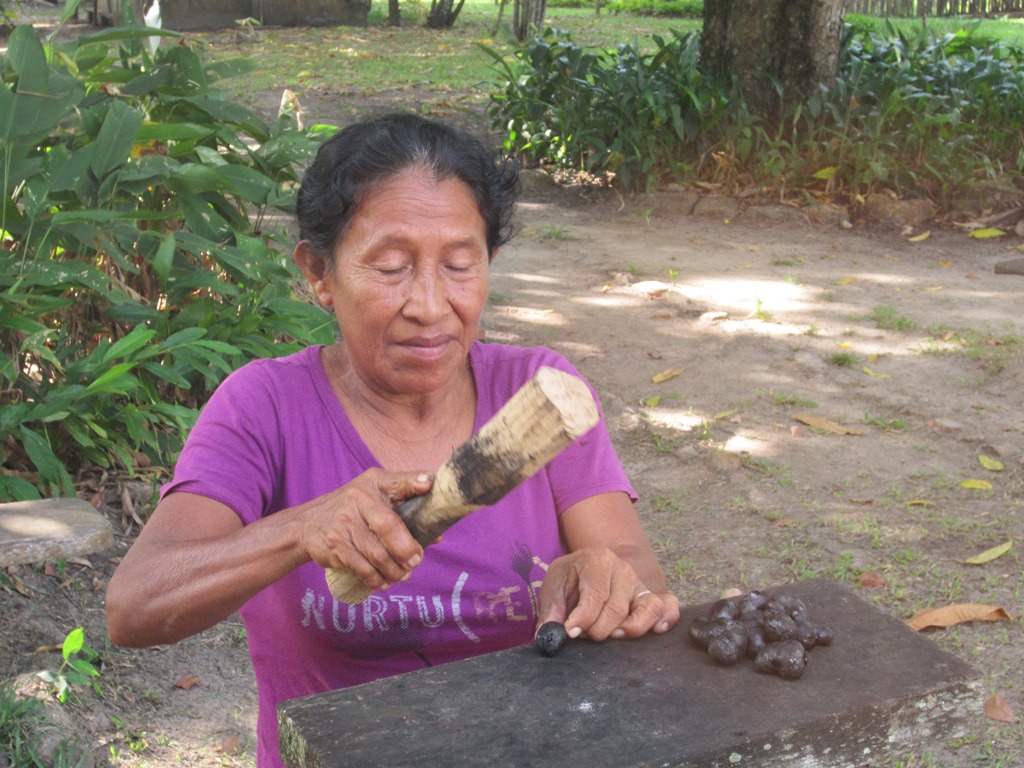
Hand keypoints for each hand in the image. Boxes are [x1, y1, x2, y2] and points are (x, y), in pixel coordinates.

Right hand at [300, 468, 433, 591]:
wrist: (308, 523)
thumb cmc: (354, 507)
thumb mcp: (375, 494)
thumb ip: (406, 506)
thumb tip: (437, 533)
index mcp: (373, 485)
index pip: (396, 482)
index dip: (412, 483)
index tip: (427, 486)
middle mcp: (357, 501)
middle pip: (388, 526)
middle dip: (406, 548)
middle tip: (416, 561)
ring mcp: (344, 524)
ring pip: (376, 554)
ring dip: (395, 570)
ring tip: (404, 575)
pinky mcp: (335, 546)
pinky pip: (362, 568)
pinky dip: (376, 579)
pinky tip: (384, 581)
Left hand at [537, 548, 680, 640]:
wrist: (588, 566)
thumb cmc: (570, 577)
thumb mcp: (554, 585)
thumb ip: (551, 609)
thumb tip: (548, 634)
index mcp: (597, 559)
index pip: (596, 594)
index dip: (583, 618)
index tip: (571, 632)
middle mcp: (623, 569)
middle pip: (617, 608)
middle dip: (598, 629)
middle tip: (584, 634)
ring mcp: (639, 582)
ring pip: (647, 609)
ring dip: (629, 629)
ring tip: (611, 635)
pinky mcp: (650, 596)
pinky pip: (667, 607)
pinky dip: (665, 619)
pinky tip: (655, 631)